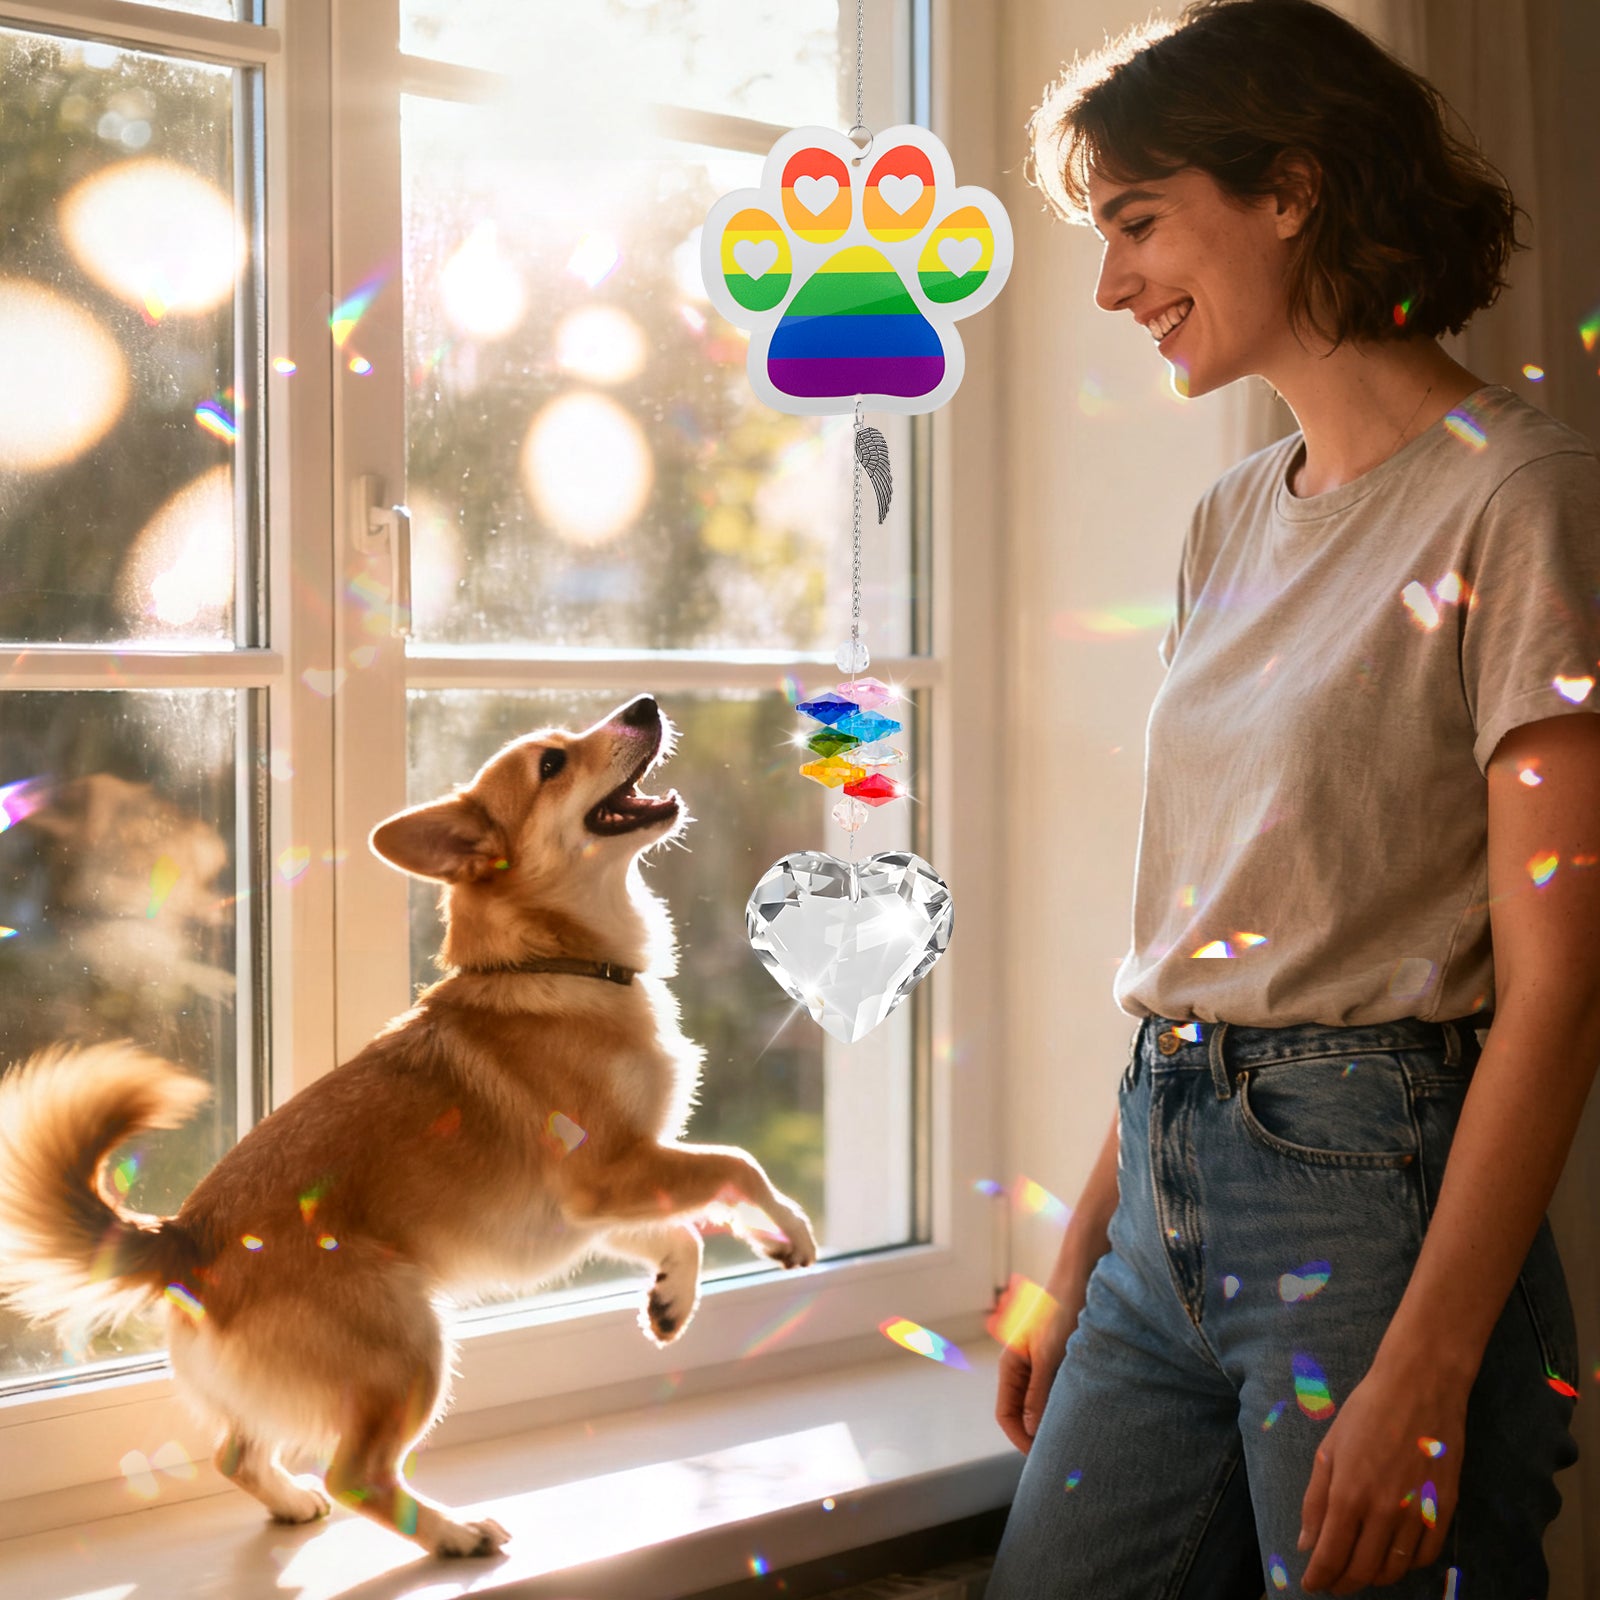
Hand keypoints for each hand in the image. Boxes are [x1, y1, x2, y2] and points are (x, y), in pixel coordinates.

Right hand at [994, 1277, 1084, 1454]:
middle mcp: (1023, 1369)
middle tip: (1061, 1456)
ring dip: (1053, 1422)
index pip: (1006, 1415)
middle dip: (1037, 1436)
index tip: (1043, 1457)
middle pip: (1022, 1413)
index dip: (1020, 1440)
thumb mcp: (1049, 1355)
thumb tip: (1031, 1431)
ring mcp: (1041, 1365)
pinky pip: (1057, 1393)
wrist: (1081, 1278)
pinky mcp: (1059, 1362)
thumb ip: (1039, 1392)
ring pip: (1041, 1405)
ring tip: (1074, 1439)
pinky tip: (1083, 1415)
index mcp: (1011, 1366)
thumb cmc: (1061, 1311)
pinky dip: (1065, 1407)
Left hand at [1298, 1358, 1467, 1591]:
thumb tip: (1307, 1544)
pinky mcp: (1444, 1510)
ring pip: (1395, 1570)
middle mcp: (1384, 1512)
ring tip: (1359, 1571)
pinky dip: (1407, 1566)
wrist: (1420, 1388)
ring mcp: (1417, 1513)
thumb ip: (1316, 1500)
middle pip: (1362, 1571)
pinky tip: (1394, 1558)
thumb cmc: (1366, 1412)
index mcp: (1349, 1495)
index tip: (1311, 1585)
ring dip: (1373, 1577)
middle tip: (1333, 1583)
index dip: (1320, 1577)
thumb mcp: (1329, 1449)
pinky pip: (1426, 1557)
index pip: (1331, 1556)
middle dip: (1343, 1583)